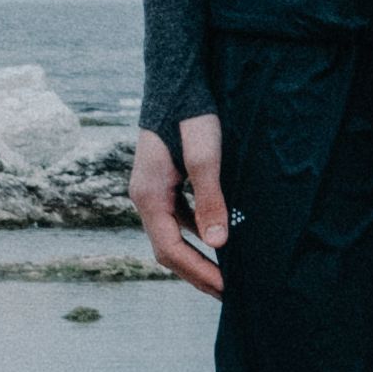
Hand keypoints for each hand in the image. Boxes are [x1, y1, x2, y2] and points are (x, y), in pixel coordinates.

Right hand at [130, 114, 227, 296]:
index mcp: (149, 195)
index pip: (170, 249)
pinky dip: (195, 234)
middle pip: (167, 249)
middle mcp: (145, 197)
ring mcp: (152, 190)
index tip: (226, 289)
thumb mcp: (204, 156)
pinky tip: (216, 237)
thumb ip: (210, 199)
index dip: (198, 272)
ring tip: (224, 272)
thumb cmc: (191, 114)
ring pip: (170, 235)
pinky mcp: (163, 181)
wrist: (176, 79)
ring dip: (195, 256)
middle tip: (227, 291)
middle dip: (196, 272)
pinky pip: (176, 219)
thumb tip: (218, 243)